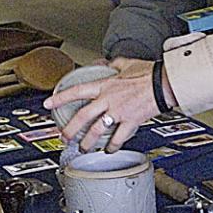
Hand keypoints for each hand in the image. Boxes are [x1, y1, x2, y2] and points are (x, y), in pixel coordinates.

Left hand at [44, 59, 160, 152]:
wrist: (165, 84)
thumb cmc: (149, 73)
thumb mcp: (127, 63)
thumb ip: (114, 64)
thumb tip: (106, 62)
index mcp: (105, 85)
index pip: (76, 91)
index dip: (60, 98)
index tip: (48, 103)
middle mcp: (109, 100)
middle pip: (83, 116)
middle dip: (70, 129)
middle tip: (63, 137)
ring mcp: (119, 112)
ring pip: (97, 131)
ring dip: (87, 142)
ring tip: (82, 149)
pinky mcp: (130, 122)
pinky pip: (118, 138)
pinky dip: (112, 146)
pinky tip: (108, 150)